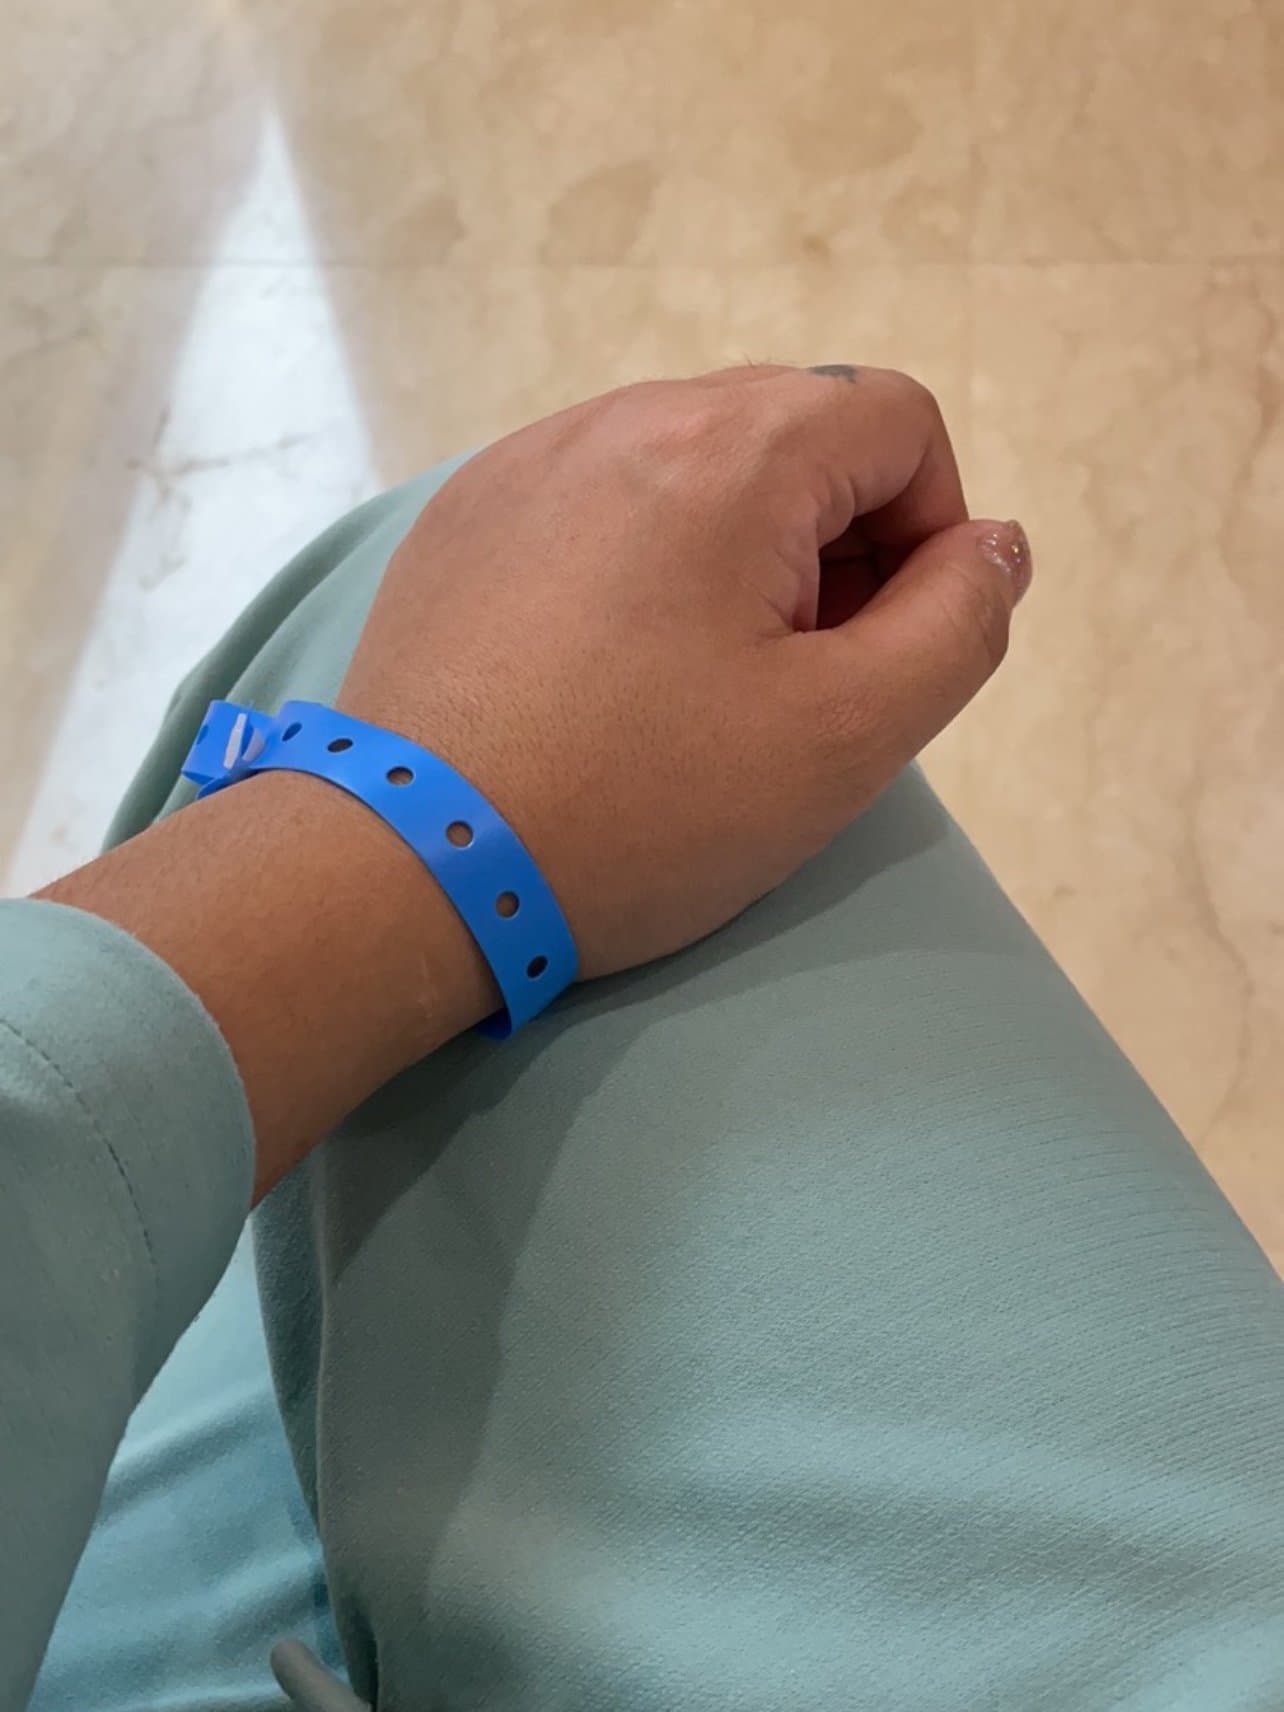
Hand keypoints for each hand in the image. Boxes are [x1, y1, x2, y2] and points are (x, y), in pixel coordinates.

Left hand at [41, 365, 1029, 1194]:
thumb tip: (993, 545)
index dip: (928, 528)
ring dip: (737, 551)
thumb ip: (958, 624)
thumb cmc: (641, 807)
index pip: (894, 419)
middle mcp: (623, 416)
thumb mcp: (845, 736)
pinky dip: (640, 561)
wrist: (407, 862)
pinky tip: (602, 670)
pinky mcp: (462, 517)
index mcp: (731, 450)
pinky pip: (598, 500)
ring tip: (697, 682)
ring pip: (692, 466)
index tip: (881, 644)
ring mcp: (526, 460)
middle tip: (796, 678)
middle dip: (834, 541)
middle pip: (792, 432)